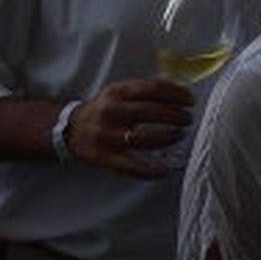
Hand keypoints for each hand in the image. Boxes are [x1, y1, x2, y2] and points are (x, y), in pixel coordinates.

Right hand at [66, 79, 193, 178]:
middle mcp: (110, 112)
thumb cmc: (106, 108)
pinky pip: (130, 167)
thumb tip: (184, 94)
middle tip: (188, 119)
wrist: (69, 128)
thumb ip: (147, 91)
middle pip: (150, 112)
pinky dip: (151, 171)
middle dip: (176, 115)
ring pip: (143, 138)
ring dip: (168, 137)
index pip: (152, 88)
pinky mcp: (103, 157)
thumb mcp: (120, 91)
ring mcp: (105, 136)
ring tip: (180, 135)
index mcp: (117, 92)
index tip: (191, 100)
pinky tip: (167, 170)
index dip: (176, 94)